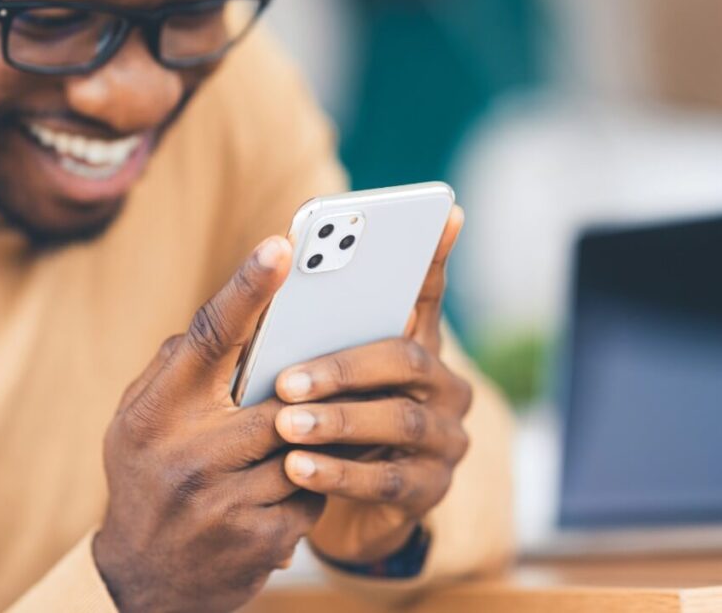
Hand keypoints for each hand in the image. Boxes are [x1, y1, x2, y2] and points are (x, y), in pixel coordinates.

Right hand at [93, 236, 323, 612]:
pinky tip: (290, 488)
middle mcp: (187, 453)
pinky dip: (313, 484)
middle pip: (279, 395)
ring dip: (315, 438)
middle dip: (308, 387)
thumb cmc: (149, 477)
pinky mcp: (259, 540)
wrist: (144, 581)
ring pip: (305, 444)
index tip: (283, 245)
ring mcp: (224, 501)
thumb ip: (180, 367)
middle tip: (333, 366)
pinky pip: (313, 493)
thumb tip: (240, 315)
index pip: (208, 335)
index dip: (247, 288)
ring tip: (303, 438)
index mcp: (156, 412)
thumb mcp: (141, 420)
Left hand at [273, 207, 470, 563]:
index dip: (434, 256)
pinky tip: (297, 468)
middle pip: (405, 360)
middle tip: (286, 380)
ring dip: (338, 421)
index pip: (427, 294)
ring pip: (399, 420)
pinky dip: (341, 472)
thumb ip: (314, 337)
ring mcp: (446, 439)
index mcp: (416, 346)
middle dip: (343, 367)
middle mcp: (444, 386)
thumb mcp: (324, 380)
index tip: (443, 212)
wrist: (351, 511)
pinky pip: (388, 479)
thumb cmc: (332, 424)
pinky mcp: (432, 488)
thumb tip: (275, 275)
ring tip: (286, 425)